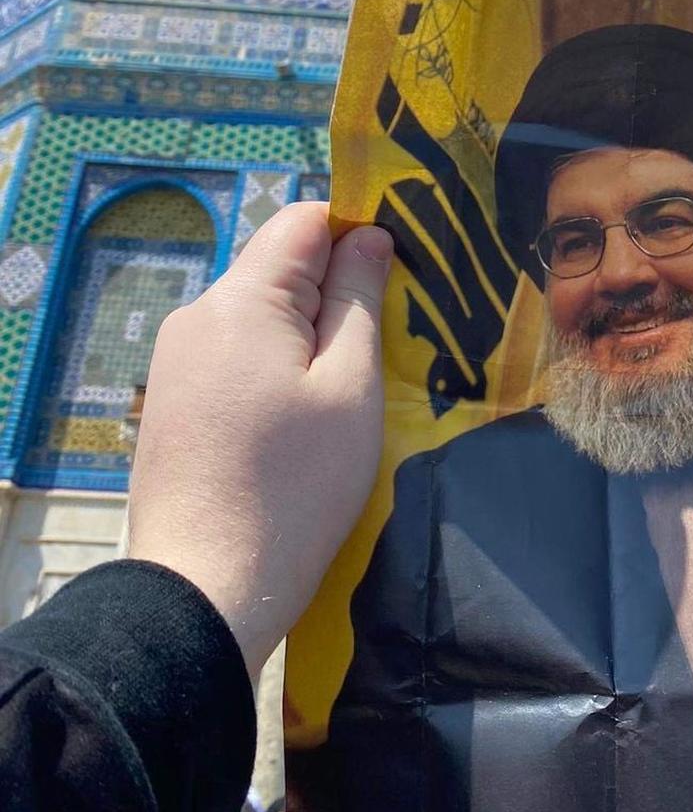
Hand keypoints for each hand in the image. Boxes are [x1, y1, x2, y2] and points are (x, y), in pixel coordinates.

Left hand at [128, 202, 390, 676]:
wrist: (204, 589)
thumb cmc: (295, 487)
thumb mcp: (350, 389)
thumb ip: (359, 301)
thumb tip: (369, 237)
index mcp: (239, 300)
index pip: (303, 221)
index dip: (358, 230)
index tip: (402, 275)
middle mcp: (196, 315)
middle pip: (278, 268)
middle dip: (335, 290)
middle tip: (388, 345)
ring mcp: (175, 361)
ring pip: (257, 315)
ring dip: (306, 335)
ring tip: (348, 392)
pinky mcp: (171, 403)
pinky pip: (233, 355)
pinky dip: (274, 368)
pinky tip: (300, 421)